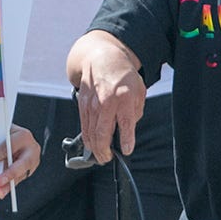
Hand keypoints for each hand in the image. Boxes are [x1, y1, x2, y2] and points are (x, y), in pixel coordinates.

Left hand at [0, 125, 41, 196]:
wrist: (16, 137)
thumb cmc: (3, 134)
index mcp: (22, 136)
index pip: (7, 147)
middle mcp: (31, 149)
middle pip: (22, 163)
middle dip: (10, 173)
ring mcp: (33, 161)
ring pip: (21, 174)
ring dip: (9, 184)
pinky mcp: (29, 170)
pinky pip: (19, 179)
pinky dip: (9, 185)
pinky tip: (2, 191)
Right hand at [70, 33, 146, 162]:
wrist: (102, 60)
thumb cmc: (123, 76)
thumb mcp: (139, 91)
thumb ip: (135, 112)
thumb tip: (128, 131)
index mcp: (124, 98)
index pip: (125, 124)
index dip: (126, 141)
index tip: (126, 151)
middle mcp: (106, 102)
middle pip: (102, 133)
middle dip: (104, 151)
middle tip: (108, 159)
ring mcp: (91, 104)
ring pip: (90, 133)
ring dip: (95, 148)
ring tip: (100, 156)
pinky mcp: (82, 105)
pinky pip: (84, 126)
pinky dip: (87, 138)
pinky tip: (91, 144)